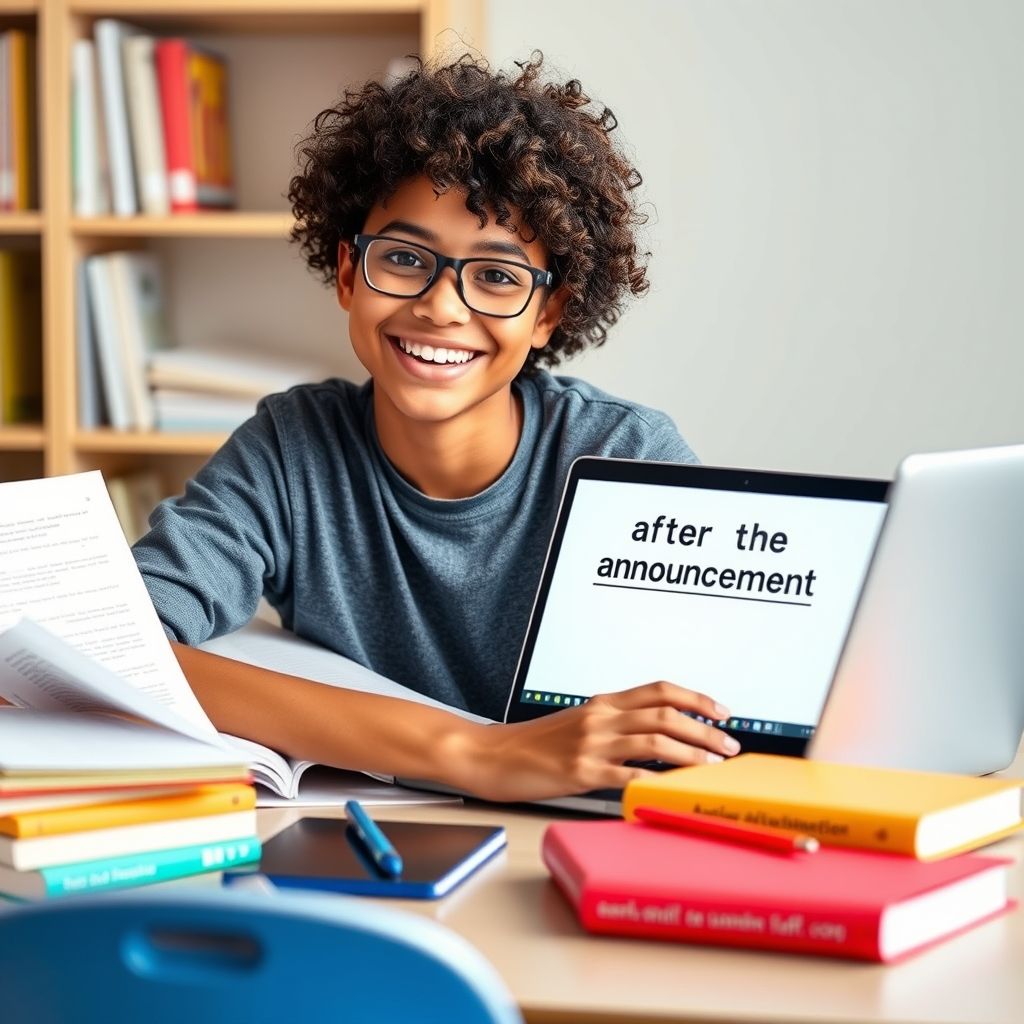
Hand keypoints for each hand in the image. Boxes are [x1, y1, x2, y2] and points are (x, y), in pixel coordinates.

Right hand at [463, 681, 740, 801]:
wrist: (490, 755)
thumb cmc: (531, 743)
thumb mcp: (575, 723)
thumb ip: (610, 724)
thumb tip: (650, 736)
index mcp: (601, 703)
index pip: (659, 690)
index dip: (696, 697)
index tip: (720, 710)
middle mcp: (601, 718)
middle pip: (666, 713)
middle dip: (705, 728)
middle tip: (729, 744)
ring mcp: (592, 744)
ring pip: (656, 740)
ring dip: (693, 753)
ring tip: (714, 765)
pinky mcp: (582, 772)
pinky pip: (629, 776)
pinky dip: (657, 783)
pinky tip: (674, 791)